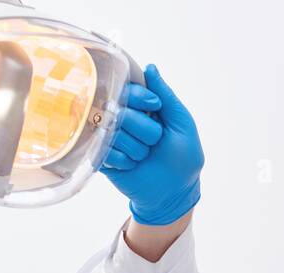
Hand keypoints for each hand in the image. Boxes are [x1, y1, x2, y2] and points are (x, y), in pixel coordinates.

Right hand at [101, 64, 203, 225]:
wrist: (174, 193)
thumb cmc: (183, 159)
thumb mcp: (182, 124)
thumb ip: (167, 96)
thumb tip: (151, 68)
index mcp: (141, 107)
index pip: (128, 88)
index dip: (139, 97)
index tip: (154, 109)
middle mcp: (122, 117)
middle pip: (119, 110)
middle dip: (143, 129)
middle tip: (154, 142)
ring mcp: (109, 136)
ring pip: (112, 131)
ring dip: (135, 148)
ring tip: (144, 156)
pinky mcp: (101, 155)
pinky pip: (105, 151)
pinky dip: (124, 161)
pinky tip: (133, 165)